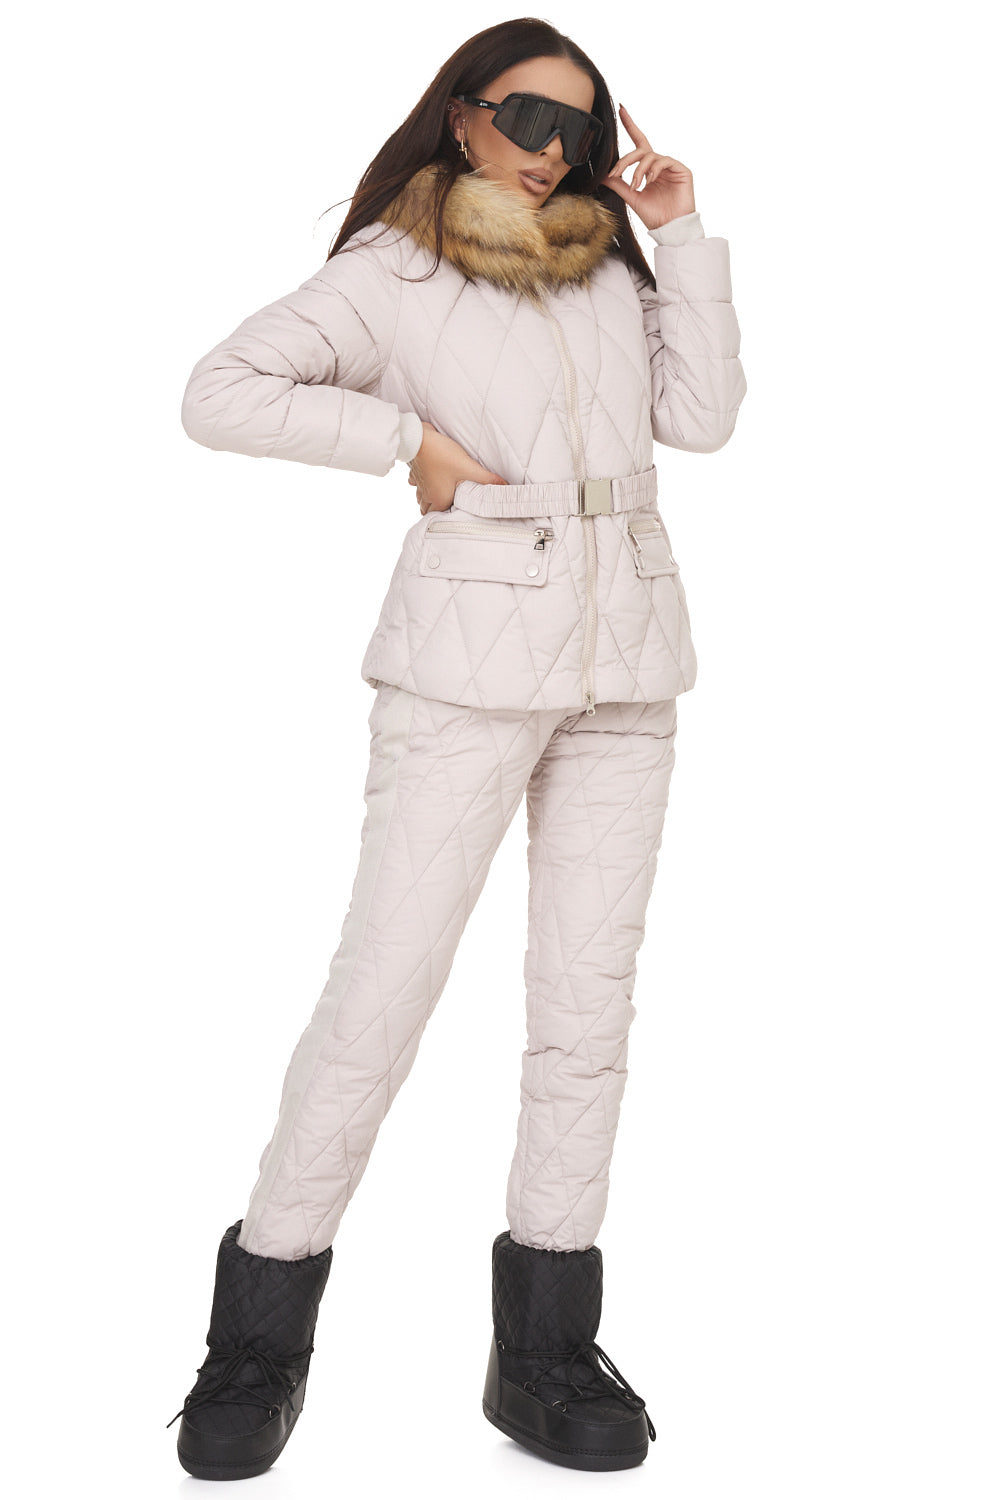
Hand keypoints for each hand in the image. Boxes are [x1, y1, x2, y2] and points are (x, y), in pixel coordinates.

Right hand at [407, 422, 508, 513]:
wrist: (419, 438)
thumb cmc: (442, 455)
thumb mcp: (469, 468)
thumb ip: (487, 479)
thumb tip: (505, 486)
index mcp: (438, 499)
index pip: (439, 517)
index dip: (447, 517)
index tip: (457, 515)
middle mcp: (426, 494)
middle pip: (427, 509)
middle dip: (436, 510)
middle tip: (449, 506)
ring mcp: (419, 483)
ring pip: (421, 497)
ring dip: (429, 498)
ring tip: (442, 494)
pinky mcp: (415, 471)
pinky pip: (416, 482)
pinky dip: (422, 483)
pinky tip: (430, 477)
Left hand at [599, 104, 695, 230]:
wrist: (670, 228)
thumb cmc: (654, 215)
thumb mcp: (631, 197)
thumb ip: (618, 185)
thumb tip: (603, 175)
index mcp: (648, 168)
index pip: (638, 142)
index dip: (630, 125)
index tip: (621, 109)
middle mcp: (659, 164)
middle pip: (641, 150)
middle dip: (626, 160)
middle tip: (616, 173)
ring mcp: (670, 166)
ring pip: (650, 156)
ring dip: (638, 170)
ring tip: (635, 185)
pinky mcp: (681, 170)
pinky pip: (664, 160)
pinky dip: (653, 169)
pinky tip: (649, 181)